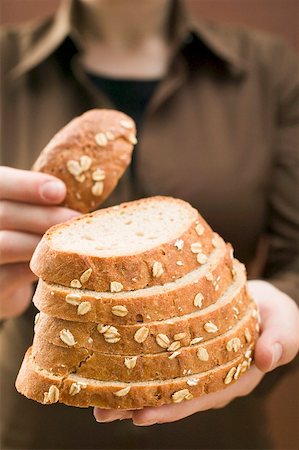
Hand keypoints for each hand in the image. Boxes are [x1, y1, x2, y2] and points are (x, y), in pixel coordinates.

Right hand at [0, 166, 78, 318]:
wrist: (8, 277)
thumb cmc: (23, 232)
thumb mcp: (29, 211)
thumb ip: (42, 199)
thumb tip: (77, 192)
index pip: (0, 182)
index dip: (27, 185)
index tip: (59, 191)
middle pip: (4, 214)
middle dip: (45, 215)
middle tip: (76, 219)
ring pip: (7, 244)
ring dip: (46, 241)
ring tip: (73, 240)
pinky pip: (15, 273)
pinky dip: (43, 266)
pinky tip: (63, 260)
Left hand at [94, 280, 298, 424]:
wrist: (263, 301)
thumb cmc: (276, 315)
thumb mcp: (285, 323)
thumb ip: (281, 340)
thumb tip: (268, 358)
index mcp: (234, 377)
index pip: (200, 398)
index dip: (172, 409)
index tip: (142, 415)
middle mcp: (211, 378)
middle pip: (173, 397)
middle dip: (138, 405)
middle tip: (103, 413)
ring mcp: (197, 365)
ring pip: (162, 381)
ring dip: (130, 390)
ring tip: (96, 397)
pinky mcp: (186, 347)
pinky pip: (161, 359)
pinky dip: (138, 363)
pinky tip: (112, 363)